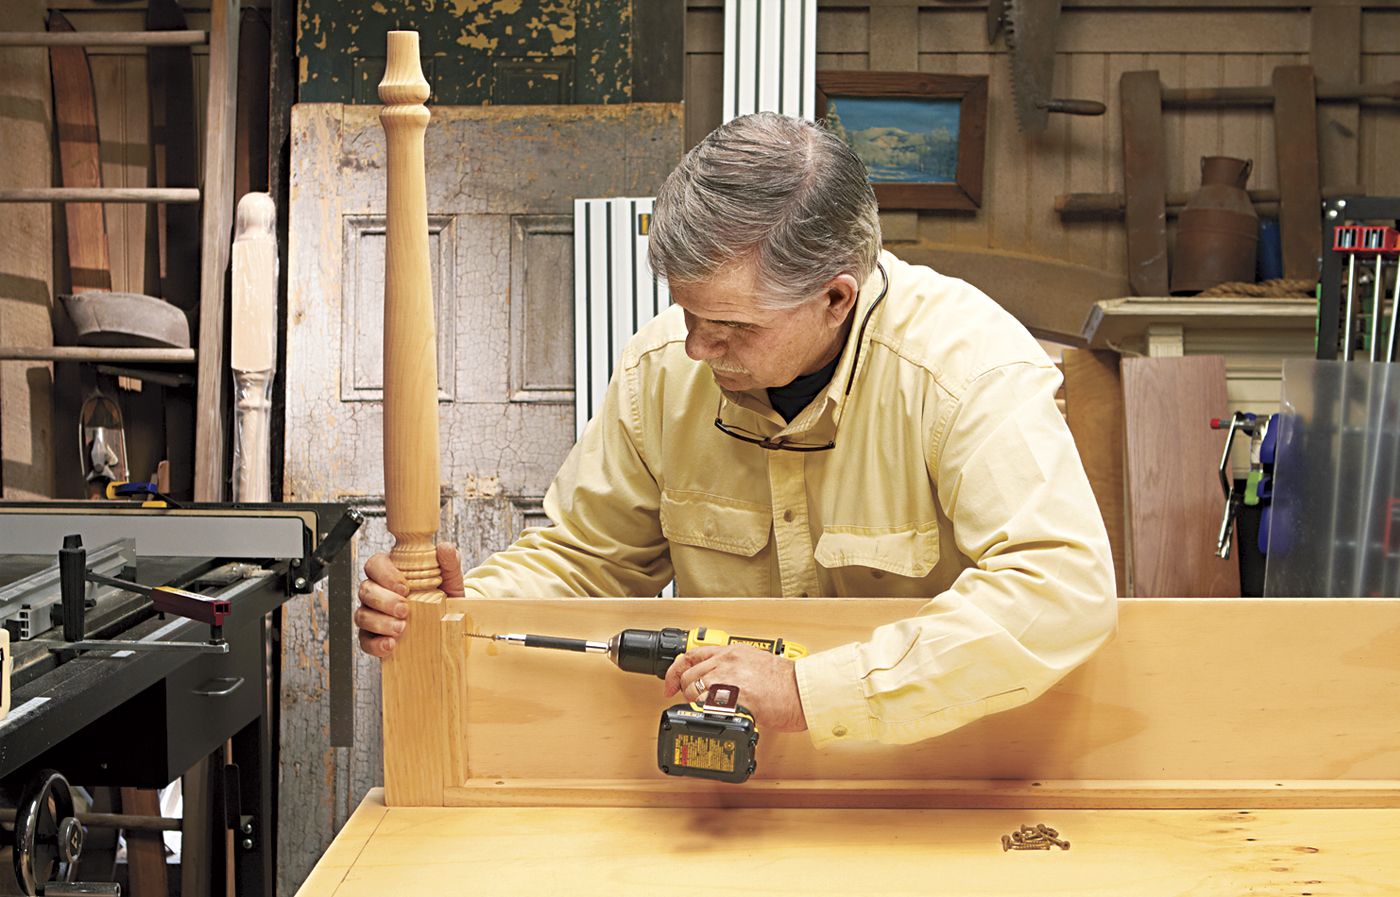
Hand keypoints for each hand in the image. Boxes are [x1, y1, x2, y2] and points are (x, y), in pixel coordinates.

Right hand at [355, 543, 465, 656]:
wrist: (451, 622)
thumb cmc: (444, 595)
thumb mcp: (450, 578)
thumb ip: (449, 562)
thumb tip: (444, 548)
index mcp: (391, 572)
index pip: (375, 564)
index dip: (385, 574)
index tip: (404, 587)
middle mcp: (377, 591)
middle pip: (366, 590)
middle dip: (384, 601)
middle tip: (405, 610)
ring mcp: (373, 614)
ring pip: (362, 615)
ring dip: (380, 623)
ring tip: (401, 629)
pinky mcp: (374, 636)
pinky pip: (365, 641)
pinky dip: (375, 644)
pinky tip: (390, 645)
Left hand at [662, 644, 807, 732]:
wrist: (803, 691)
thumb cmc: (786, 681)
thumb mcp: (755, 661)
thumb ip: (733, 665)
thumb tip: (715, 677)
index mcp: (731, 652)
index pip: (691, 655)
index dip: (674, 671)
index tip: (669, 684)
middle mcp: (727, 662)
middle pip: (688, 677)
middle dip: (687, 692)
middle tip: (695, 702)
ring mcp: (730, 680)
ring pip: (694, 692)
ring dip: (696, 704)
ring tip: (711, 710)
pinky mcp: (735, 699)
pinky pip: (707, 707)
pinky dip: (708, 715)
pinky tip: (719, 717)